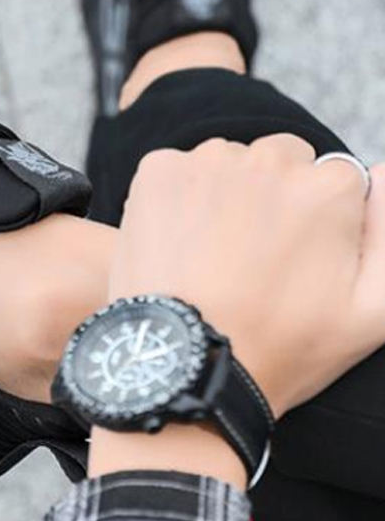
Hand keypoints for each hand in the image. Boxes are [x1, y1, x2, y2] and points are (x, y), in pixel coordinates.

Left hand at [110, 134, 384, 418]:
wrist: (187, 361)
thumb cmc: (282, 344)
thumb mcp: (373, 310)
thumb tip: (382, 172)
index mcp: (328, 187)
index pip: (334, 177)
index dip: (317, 217)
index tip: (297, 254)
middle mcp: (267, 160)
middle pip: (280, 159)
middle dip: (274, 194)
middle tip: (254, 252)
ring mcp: (207, 162)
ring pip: (228, 162)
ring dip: (225, 190)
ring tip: (214, 251)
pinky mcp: (158, 170)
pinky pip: (178, 169)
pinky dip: (179, 195)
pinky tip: (180, 240)